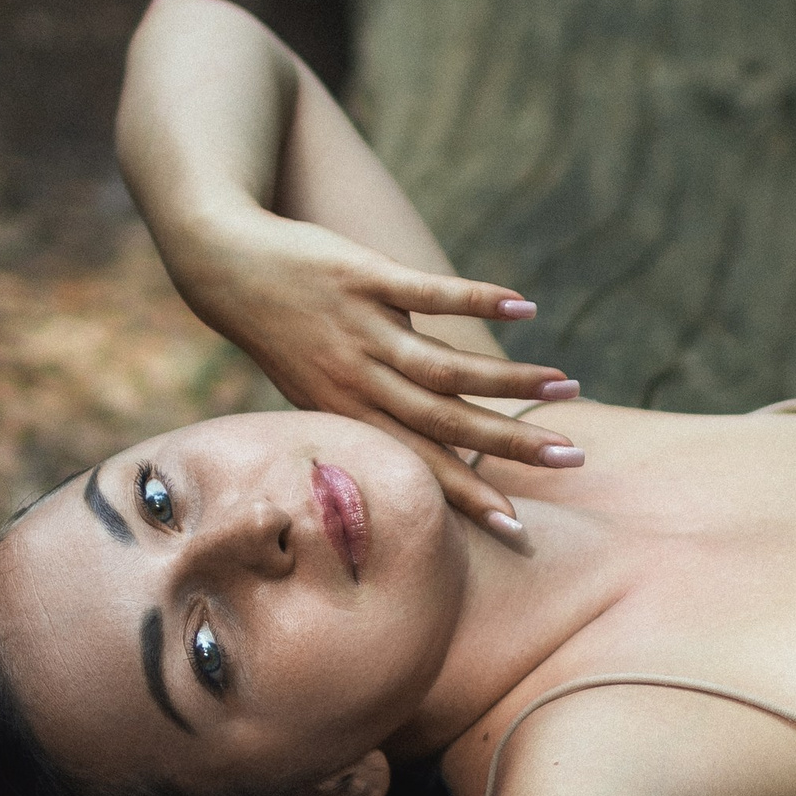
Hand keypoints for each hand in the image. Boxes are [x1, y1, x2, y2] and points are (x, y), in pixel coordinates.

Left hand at [188, 206, 583, 535]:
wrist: (226, 270)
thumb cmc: (284, 339)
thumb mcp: (320, 394)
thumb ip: (374, 417)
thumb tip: (429, 447)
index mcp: (353, 416)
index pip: (420, 465)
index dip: (468, 496)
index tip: (516, 525)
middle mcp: (360, 382)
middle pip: (446, 423)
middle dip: (510, 443)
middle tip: (569, 456)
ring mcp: (364, 331)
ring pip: (444, 367)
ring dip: (508, 380)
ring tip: (564, 387)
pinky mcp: (365, 278)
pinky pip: (426, 293)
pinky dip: (476, 300)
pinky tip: (523, 308)